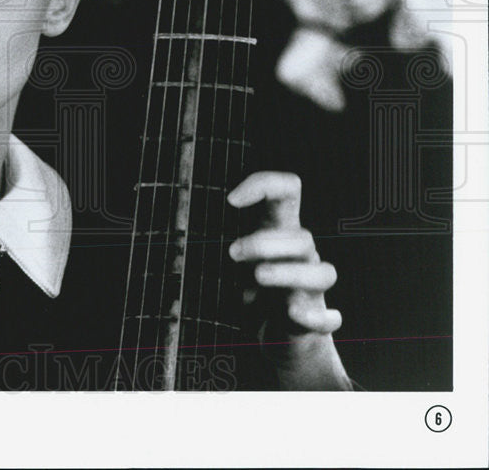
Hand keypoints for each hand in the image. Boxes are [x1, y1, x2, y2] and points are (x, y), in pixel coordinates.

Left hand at [227, 171, 352, 389]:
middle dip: (264, 243)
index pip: (287, 192)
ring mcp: (311, 292)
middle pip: (303, 238)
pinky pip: (328, 320)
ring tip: (257, 276)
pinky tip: (293, 313)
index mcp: (279, 234)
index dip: (265, 185)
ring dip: (289, 273)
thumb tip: (196, 226)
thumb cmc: (255, 293)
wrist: (277, 340)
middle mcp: (302, 258)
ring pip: (324, 274)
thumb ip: (226, 240)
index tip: (231, 200)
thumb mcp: (237, 261)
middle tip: (232, 253)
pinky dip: (315, 317)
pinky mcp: (314, 323)